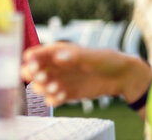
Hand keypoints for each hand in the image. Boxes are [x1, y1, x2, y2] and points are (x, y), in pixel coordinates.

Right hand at [21, 42, 151, 107]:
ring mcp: (57, 80)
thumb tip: (57, 57)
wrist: (120, 76)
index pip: (34, 54)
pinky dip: (53, 99)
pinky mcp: (64, 93)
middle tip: (45, 79)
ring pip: (38, 86)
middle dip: (33, 76)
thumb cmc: (105, 60)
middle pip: (30, 71)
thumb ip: (73, 56)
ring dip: (43, 89)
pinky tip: (63, 96)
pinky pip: (51, 98)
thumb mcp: (90, 56)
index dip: (31, 61)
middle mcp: (53, 66)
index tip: (35, 67)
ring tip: (57, 89)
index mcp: (56, 51)